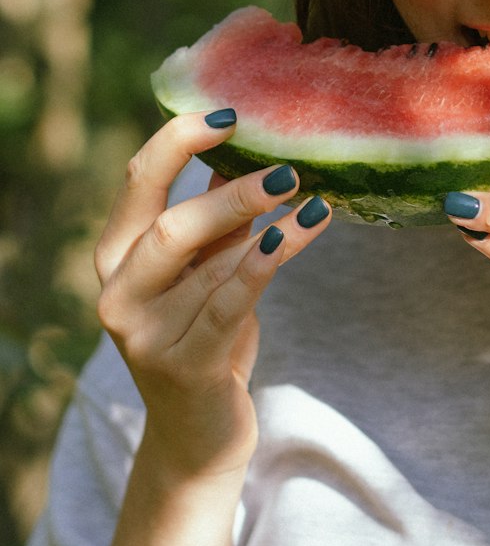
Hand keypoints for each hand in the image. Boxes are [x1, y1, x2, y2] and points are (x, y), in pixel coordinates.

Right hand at [94, 114, 331, 483]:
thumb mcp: (202, 266)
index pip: (140, 180)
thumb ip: (214, 213)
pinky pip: (230, 304)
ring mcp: (145, 335)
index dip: (181, 139)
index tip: (231, 114)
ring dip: (269, 228)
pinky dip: (263, 265)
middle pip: (170, 223)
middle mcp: (119, 293)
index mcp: (116, 254)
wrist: (198, 431)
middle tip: (289, 171)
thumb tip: (249, 140)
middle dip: (232, 192)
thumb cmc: (204, 331)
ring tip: (317, 205)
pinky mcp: (184, 366)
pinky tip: (293, 236)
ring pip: (211, 265)